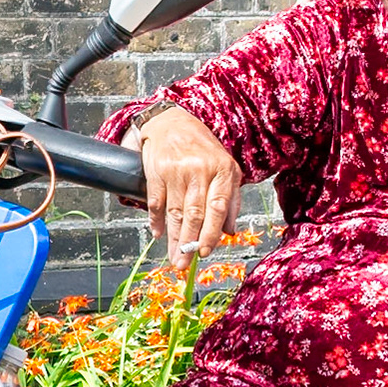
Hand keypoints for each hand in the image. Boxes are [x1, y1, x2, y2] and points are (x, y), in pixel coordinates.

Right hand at [140, 106, 241, 266]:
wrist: (172, 123)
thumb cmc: (203, 150)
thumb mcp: (226, 168)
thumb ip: (231, 199)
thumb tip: (230, 231)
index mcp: (222, 170)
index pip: (219, 207)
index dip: (212, 232)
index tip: (205, 252)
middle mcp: (200, 170)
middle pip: (194, 213)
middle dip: (189, 242)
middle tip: (184, 264)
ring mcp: (177, 170)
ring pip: (175, 211)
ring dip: (173, 238)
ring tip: (173, 258)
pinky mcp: (157, 171)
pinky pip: (156, 201)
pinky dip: (156, 220)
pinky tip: (158, 234)